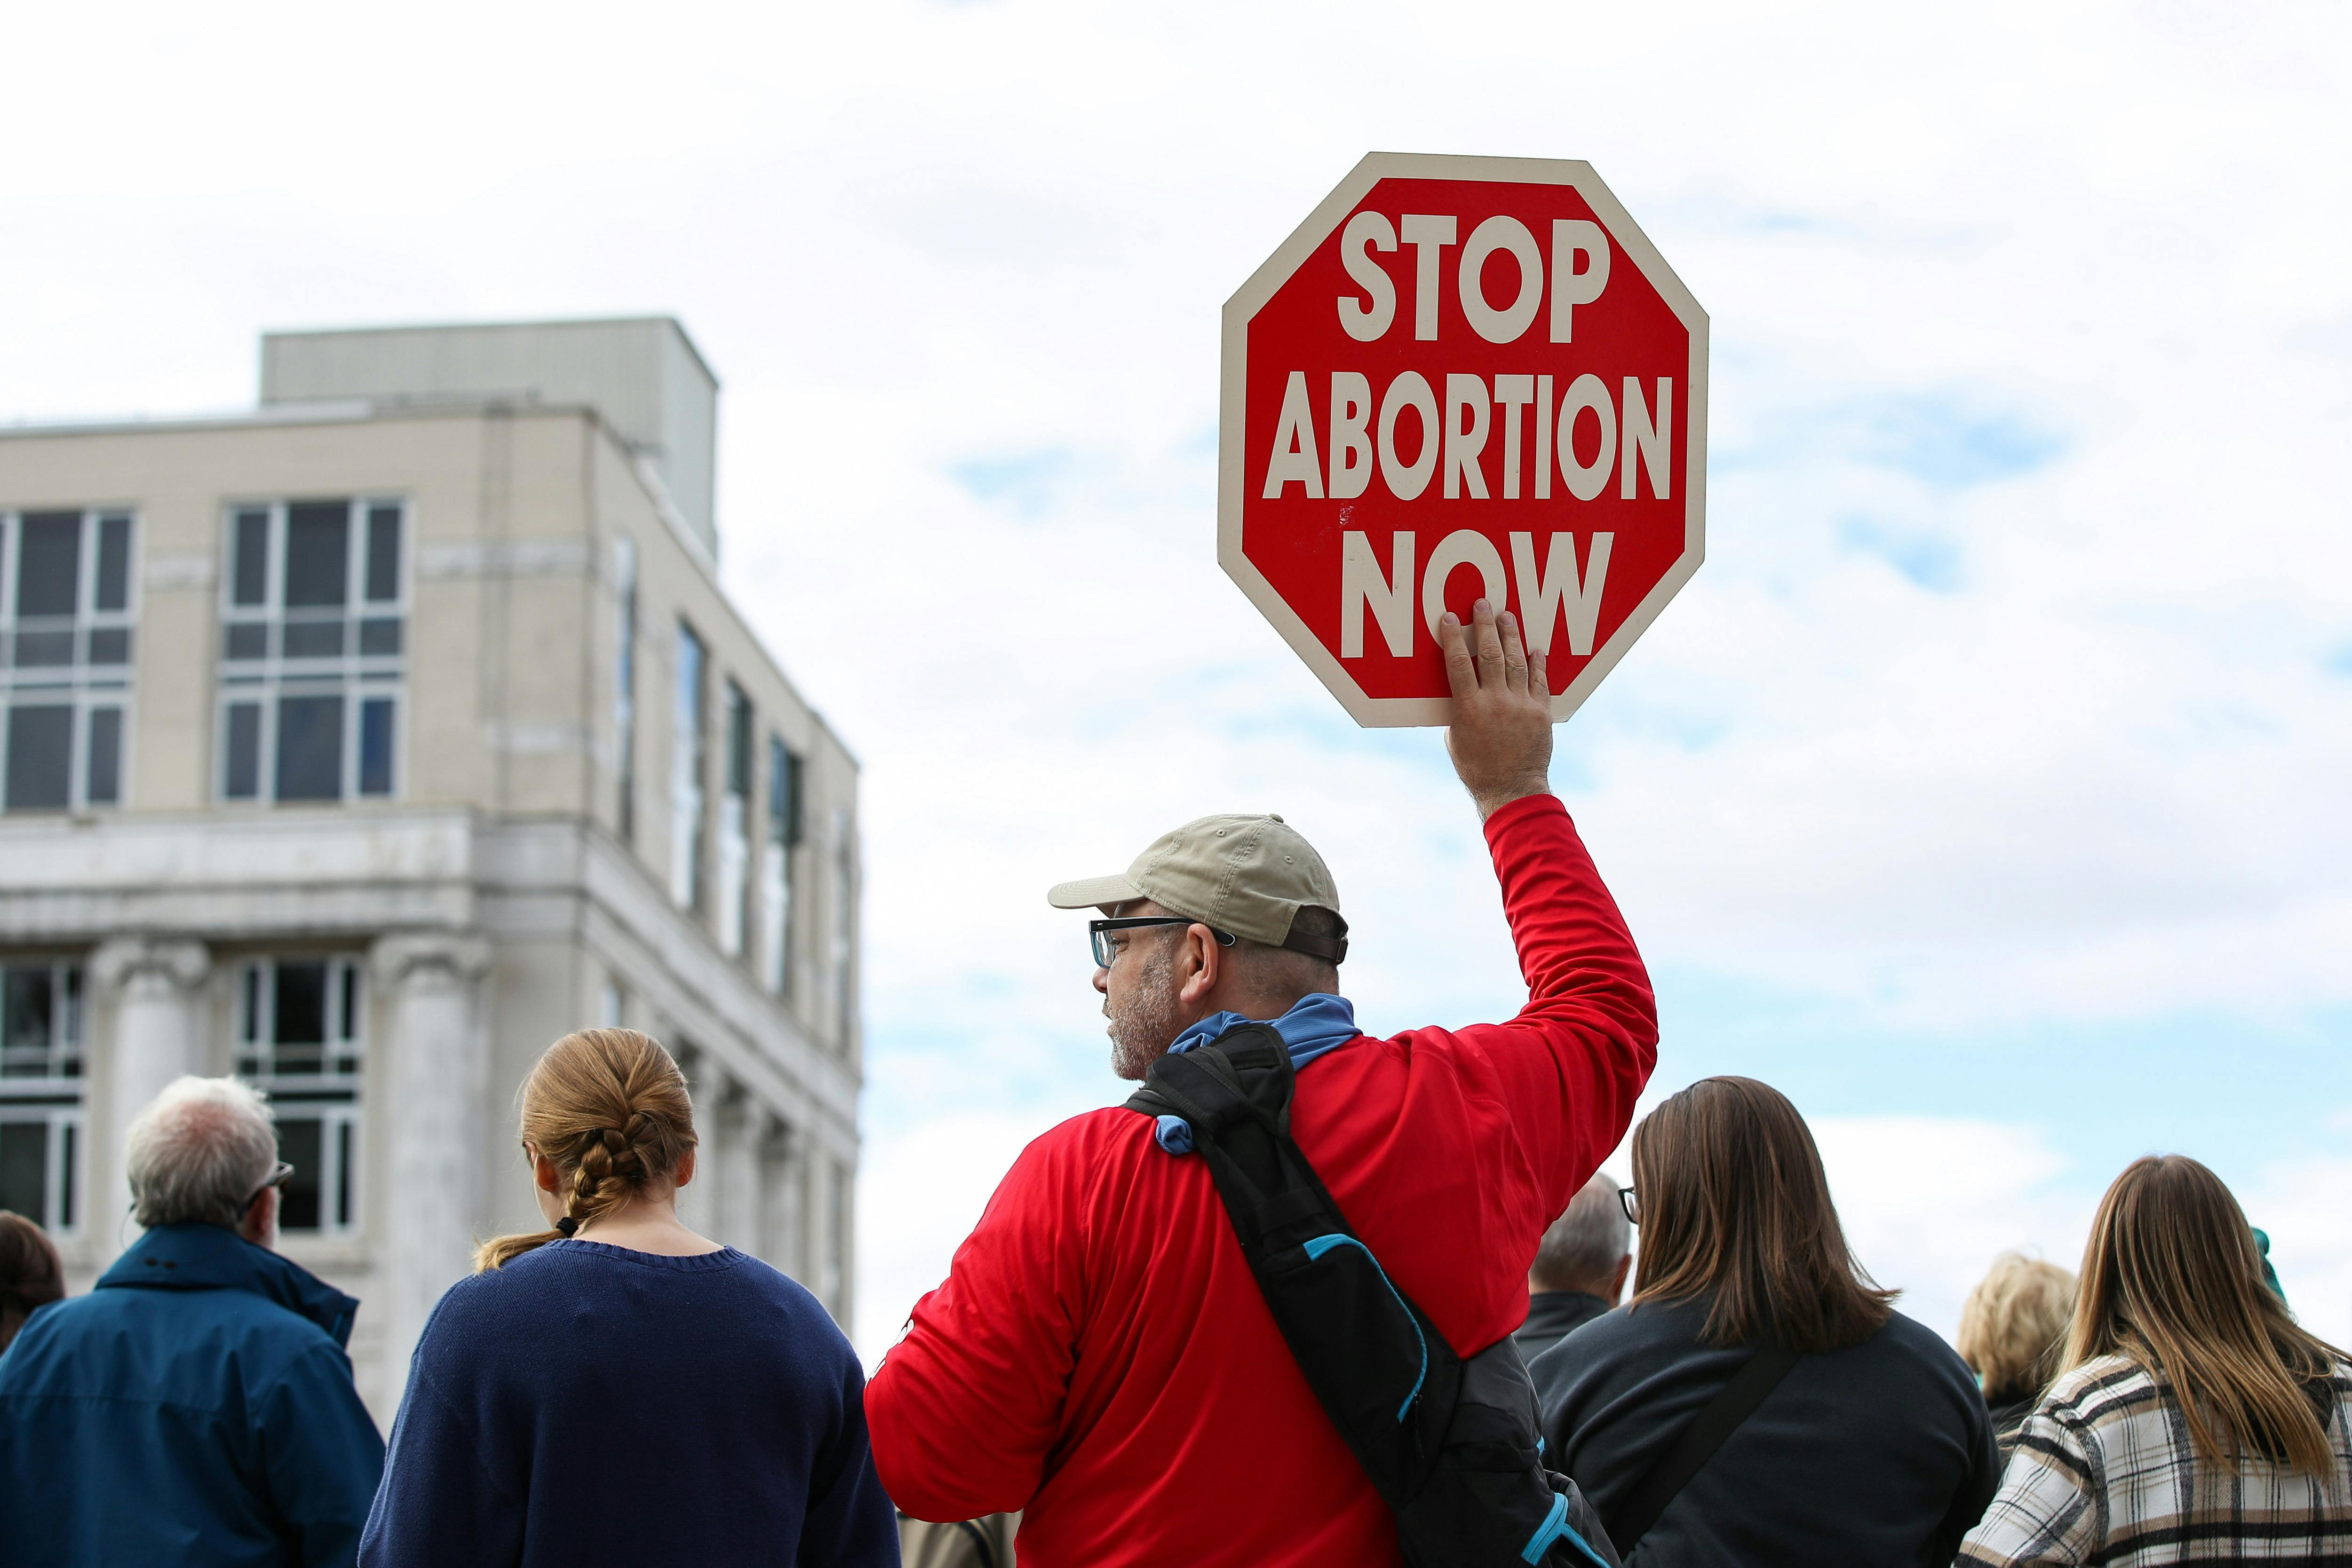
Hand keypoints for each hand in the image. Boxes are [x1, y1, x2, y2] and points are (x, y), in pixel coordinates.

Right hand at [1440, 599, 1552, 819]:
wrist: (1511, 790)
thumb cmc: (1476, 769)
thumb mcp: (1455, 738)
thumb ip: (1458, 709)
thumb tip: (1462, 687)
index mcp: (1468, 708)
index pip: (1458, 663)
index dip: (1452, 637)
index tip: (1449, 617)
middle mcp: (1495, 702)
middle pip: (1489, 653)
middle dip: (1484, 625)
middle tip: (1482, 604)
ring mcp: (1521, 705)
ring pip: (1516, 661)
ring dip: (1510, 635)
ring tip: (1506, 616)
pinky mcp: (1540, 713)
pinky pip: (1539, 681)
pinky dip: (1537, 662)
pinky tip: (1535, 648)